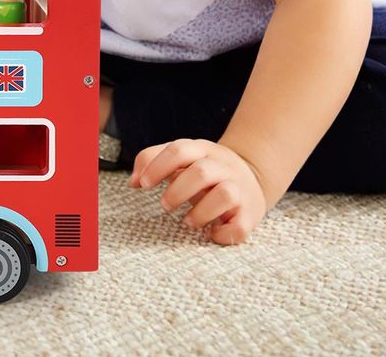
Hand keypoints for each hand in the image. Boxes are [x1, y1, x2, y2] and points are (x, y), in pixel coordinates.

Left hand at [129, 138, 267, 245]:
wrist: (253, 175)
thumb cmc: (205, 169)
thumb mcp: (183, 157)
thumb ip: (154, 161)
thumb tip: (133, 181)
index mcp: (202, 150)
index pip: (179, 150)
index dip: (157, 166)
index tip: (143, 183)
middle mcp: (222, 167)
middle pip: (201, 173)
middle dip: (177, 191)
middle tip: (164, 205)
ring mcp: (239, 190)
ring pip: (225, 195)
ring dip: (201, 212)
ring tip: (187, 221)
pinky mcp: (250, 215)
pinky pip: (240, 227)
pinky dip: (223, 234)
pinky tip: (211, 233)